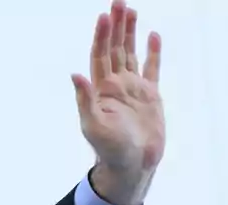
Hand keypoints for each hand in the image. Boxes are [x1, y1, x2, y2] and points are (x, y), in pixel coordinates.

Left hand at [72, 0, 164, 204]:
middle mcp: (116, 85)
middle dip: (116, 26)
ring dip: (130, 33)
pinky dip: (152, 52)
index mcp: (101, 90)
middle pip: (115, 49)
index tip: (104, 16)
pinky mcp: (150, 96)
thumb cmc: (109, 150)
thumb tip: (75, 74)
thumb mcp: (93, 125)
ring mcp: (133, 89)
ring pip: (131, 54)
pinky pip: (152, 68)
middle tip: (118, 2)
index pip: (101, 55)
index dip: (101, 36)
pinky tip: (152, 35)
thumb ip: (84, 100)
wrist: (132, 166)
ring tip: (130, 10)